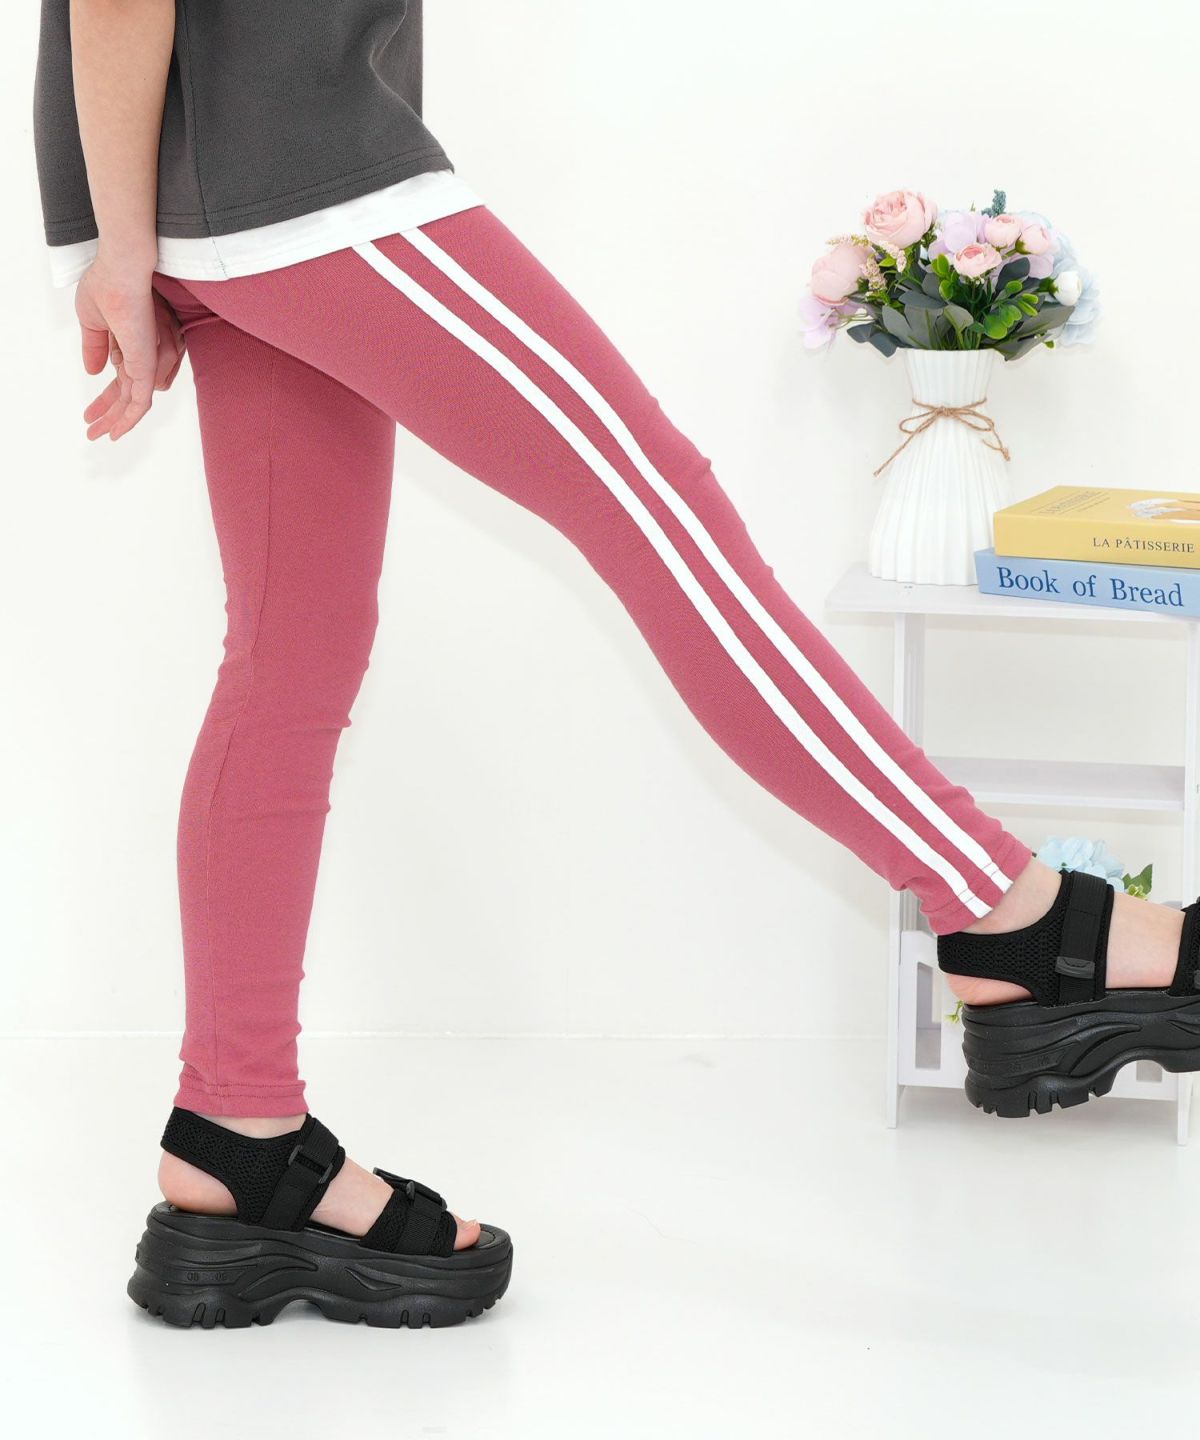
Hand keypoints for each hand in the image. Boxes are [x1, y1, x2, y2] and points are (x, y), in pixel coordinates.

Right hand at [77, 253, 184, 440]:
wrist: (122, 272)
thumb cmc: (109, 285)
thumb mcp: (93, 321)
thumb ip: (96, 348)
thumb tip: (93, 371)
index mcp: (131, 349)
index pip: (121, 384)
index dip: (106, 403)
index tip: (90, 418)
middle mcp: (144, 359)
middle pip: (128, 399)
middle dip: (110, 419)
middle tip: (92, 435)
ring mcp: (148, 364)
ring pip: (132, 396)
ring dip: (112, 393)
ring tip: (97, 406)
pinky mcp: (148, 366)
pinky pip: (141, 401)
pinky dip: (128, 418)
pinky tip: (116, 432)